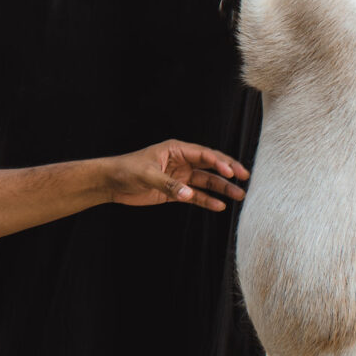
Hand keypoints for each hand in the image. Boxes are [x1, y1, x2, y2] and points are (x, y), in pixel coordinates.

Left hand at [104, 139, 248, 210]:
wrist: (111, 182)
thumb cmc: (126, 170)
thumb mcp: (147, 175)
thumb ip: (168, 185)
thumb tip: (188, 195)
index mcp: (176, 149)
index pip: (203, 154)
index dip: (219, 163)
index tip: (231, 172)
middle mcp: (181, 161)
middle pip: (210, 166)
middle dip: (228, 172)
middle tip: (244, 178)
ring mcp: (179, 176)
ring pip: (206, 181)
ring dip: (222, 188)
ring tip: (240, 196)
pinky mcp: (174, 191)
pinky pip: (195, 195)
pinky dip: (207, 201)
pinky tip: (219, 206)